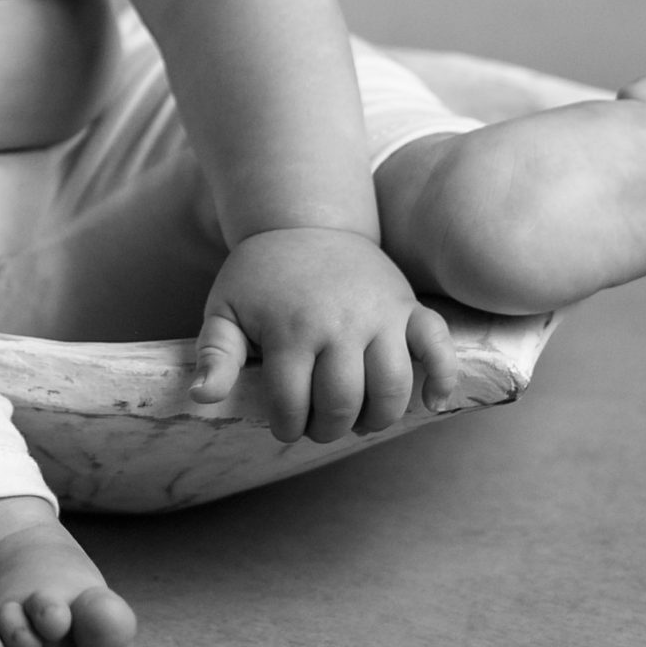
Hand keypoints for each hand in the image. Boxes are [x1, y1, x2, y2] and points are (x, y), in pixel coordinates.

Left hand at [191, 228, 458, 443]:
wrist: (304, 219)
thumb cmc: (260, 274)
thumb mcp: (225, 308)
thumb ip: (215, 355)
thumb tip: (202, 399)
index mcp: (292, 328)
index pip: (293, 403)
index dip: (286, 425)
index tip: (285, 423)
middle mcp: (340, 323)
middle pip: (343, 402)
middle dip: (327, 427)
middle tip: (318, 424)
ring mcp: (380, 313)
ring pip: (393, 386)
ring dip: (377, 417)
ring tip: (358, 418)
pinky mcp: (407, 305)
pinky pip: (438, 344)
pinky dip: (442, 376)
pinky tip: (432, 401)